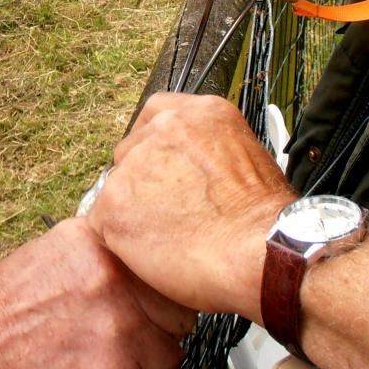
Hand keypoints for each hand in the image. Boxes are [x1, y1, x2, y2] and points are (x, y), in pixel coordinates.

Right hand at [0, 218, 195, 368]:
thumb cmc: (6, 308)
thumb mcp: (58, 251)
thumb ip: (108, 254)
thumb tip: (149, 259)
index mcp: (103, 250)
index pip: (167, 276)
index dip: (158, 298)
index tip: (146, 307)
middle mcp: (115, 288)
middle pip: (174, 321)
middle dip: (152, 334)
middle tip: (117, 339)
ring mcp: (119, 338)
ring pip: (165, 363)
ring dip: (141, 368)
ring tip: (100, 361)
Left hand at [86, 94, 296, 318]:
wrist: (261, 252)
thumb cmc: (264, 221)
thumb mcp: (247, 158)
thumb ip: (208, 154)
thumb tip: (191, 173)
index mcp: (199, 113)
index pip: (155, 118)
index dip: (157, 150)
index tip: (165, 173)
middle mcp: (162, 128)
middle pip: (131, 152)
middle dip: (143, 182)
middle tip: (169, 215)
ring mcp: (134, 162)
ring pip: (116, 188)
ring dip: (133, 213)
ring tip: (168, 239)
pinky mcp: (113, 201)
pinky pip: (103, 222)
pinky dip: (122, 241)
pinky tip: (153, 255)